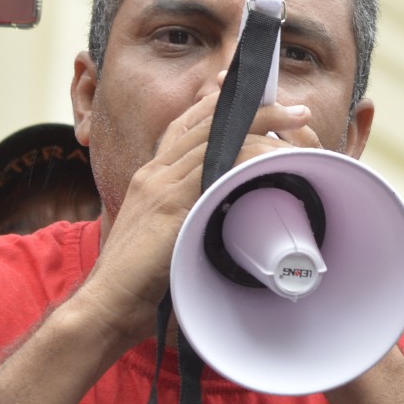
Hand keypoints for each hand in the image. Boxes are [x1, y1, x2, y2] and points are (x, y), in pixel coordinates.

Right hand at [76, 80, 315, 347]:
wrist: (107, 304)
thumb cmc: (138, 283)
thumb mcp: (163, 235)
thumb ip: (188, 216)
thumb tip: (224, 219)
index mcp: (151, 177)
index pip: (187, 124)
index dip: (221, 106)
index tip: (256, 99)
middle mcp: (154, 173)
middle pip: (207, 121)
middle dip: (255, 109)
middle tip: (293, 107)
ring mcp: (160, 185)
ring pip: (216, 137)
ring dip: (262, 126)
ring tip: (297, 122)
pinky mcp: (170, 205)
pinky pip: (214, 167)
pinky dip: (247, 156)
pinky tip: (275, 153)